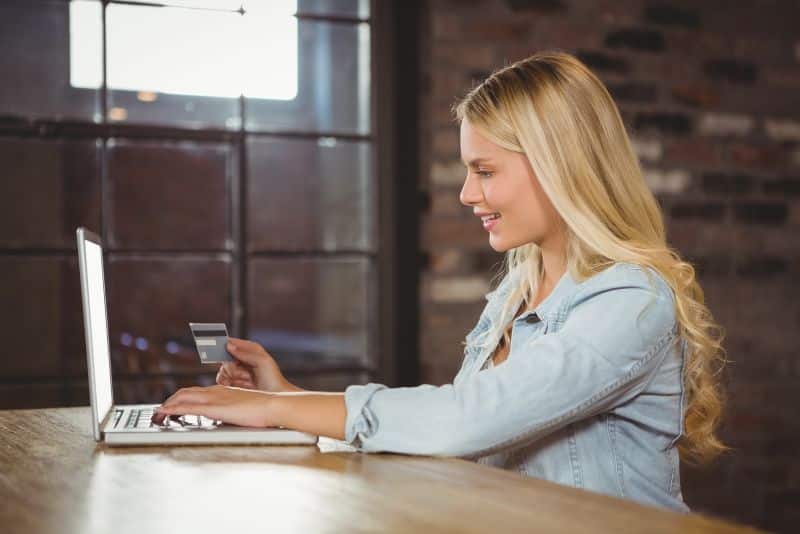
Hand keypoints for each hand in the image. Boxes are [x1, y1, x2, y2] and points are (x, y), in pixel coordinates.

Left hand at [151, 385, 275, 427]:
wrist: (273, 405)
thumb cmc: (264, 409)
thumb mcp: (244, 408)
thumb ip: (233, 411)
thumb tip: (228, 418)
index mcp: (223, 391)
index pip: (197, 392)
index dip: (183, 398)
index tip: (174, 406)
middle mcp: (216, 391)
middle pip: (186, 392)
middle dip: (171, 401)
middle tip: (162, 410)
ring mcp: (215, 398)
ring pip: (184, 397)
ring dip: (169, 404)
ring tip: (158, 412)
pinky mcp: (215, 407)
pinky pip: (189, 407)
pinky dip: (174, 409)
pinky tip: (165, 412)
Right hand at [216, 337, 300, 392]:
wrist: (275, 398)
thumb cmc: (274, 379)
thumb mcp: (263, 361)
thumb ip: (246, 352)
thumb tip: (230, 345)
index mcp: (251, 350)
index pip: (233, 343)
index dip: (226, 345)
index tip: (222, 348)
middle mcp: (243, 360)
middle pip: (225, 358)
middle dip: (233, 367)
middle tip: (244, 372)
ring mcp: (238, 372)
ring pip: (223, 370)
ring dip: (234, 376)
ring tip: (246, 380)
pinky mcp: (234, 384)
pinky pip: (222, 381)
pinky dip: (229, 384)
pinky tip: (239, 385)